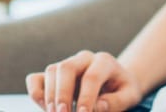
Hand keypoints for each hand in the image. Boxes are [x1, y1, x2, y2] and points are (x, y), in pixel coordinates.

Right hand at [25, 50, 144, 111]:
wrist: (115, 82)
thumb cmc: (122, 90)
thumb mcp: (129, 96)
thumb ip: (117, 101)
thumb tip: (97, 106)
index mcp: (104, 61)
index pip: (91, 77)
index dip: (86, 97)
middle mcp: (83, 58)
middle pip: (66, 68)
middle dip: (62, 94)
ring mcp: (67, 64)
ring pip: (51, 72)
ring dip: (51, 97)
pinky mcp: (53, 75)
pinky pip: (36, 78)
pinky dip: (36, 92)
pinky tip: (45, 107)